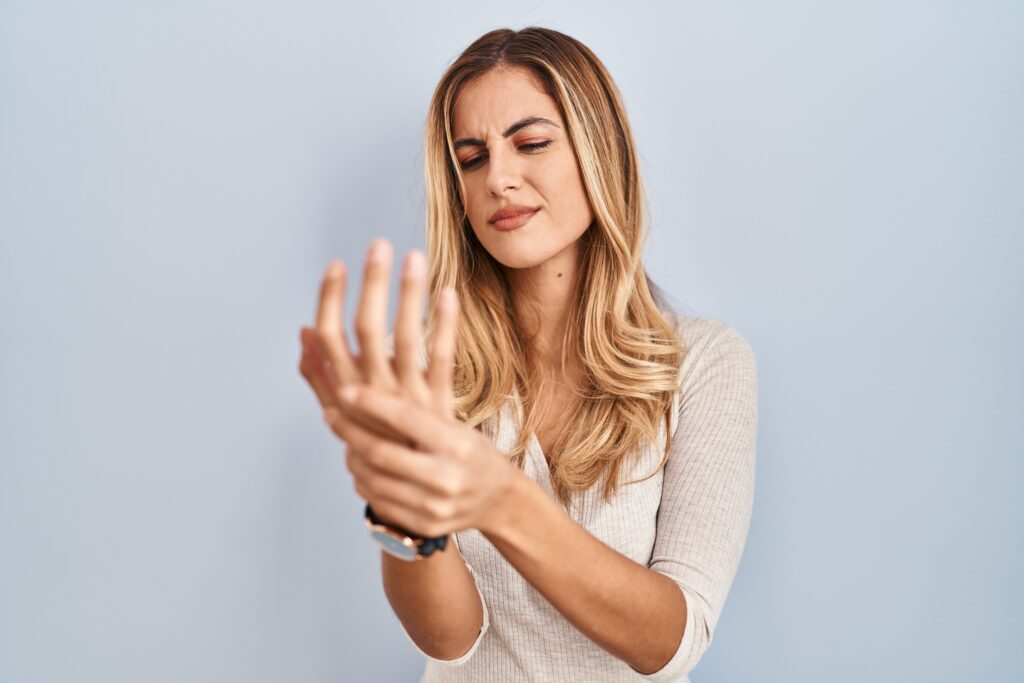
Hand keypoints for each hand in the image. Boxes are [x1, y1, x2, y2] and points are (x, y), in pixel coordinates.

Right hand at [298, 239, 454, 440]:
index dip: (330, 300)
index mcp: (344, 392)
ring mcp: (406, 401)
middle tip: (379, 244)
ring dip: (410, 295)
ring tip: (415, 257)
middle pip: (367, 331)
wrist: (411, 491)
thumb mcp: (341, 410)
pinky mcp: (438, 407)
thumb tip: (304, 331)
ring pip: (407, 339)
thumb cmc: (374, 441)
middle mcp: (372, 394)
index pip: (329, 338)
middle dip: (372, 285)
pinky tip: (450, 294)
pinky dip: (446, 325)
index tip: (337, 265)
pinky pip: (443, 360)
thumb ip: (319, 374)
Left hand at [325, 384, 520, 537]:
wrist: (498, 499)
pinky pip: (379, 502)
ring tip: (343, 438)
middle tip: (330, 413)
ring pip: (374, 479)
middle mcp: (447, 478)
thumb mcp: (457, 425)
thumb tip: (380, 372)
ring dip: (351, 456)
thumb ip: (421, 409)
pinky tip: (358, 464)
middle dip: (349, 431)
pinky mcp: (424, 526)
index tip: (345, 390)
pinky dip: (363, 481)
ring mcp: (435, 506)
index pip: (407, 419)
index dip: (371, 403)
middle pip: (382, 453)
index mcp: (457, 446)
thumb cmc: (473, 452)